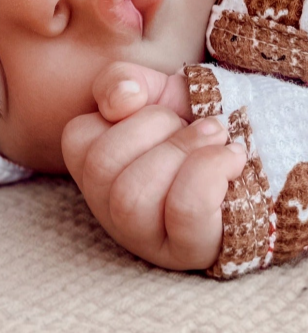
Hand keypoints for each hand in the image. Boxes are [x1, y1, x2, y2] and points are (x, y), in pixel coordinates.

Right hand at [61, 61, 246, 270]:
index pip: (80, 139)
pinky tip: (232, 159)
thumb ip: (120, 80)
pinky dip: (210, 171)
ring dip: (184, 151)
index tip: (165, 115)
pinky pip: (184, 211)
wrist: (252, 150)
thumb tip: (121, 100)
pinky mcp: (186, 252)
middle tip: (197, 125)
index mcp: (91, 168)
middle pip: (102, 167)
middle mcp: (107, 208)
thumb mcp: (153, 92)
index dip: (130, 115)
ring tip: (217, 139)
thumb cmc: (193, 125)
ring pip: (131, 197)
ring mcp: (143, 238)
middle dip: (158, 128)